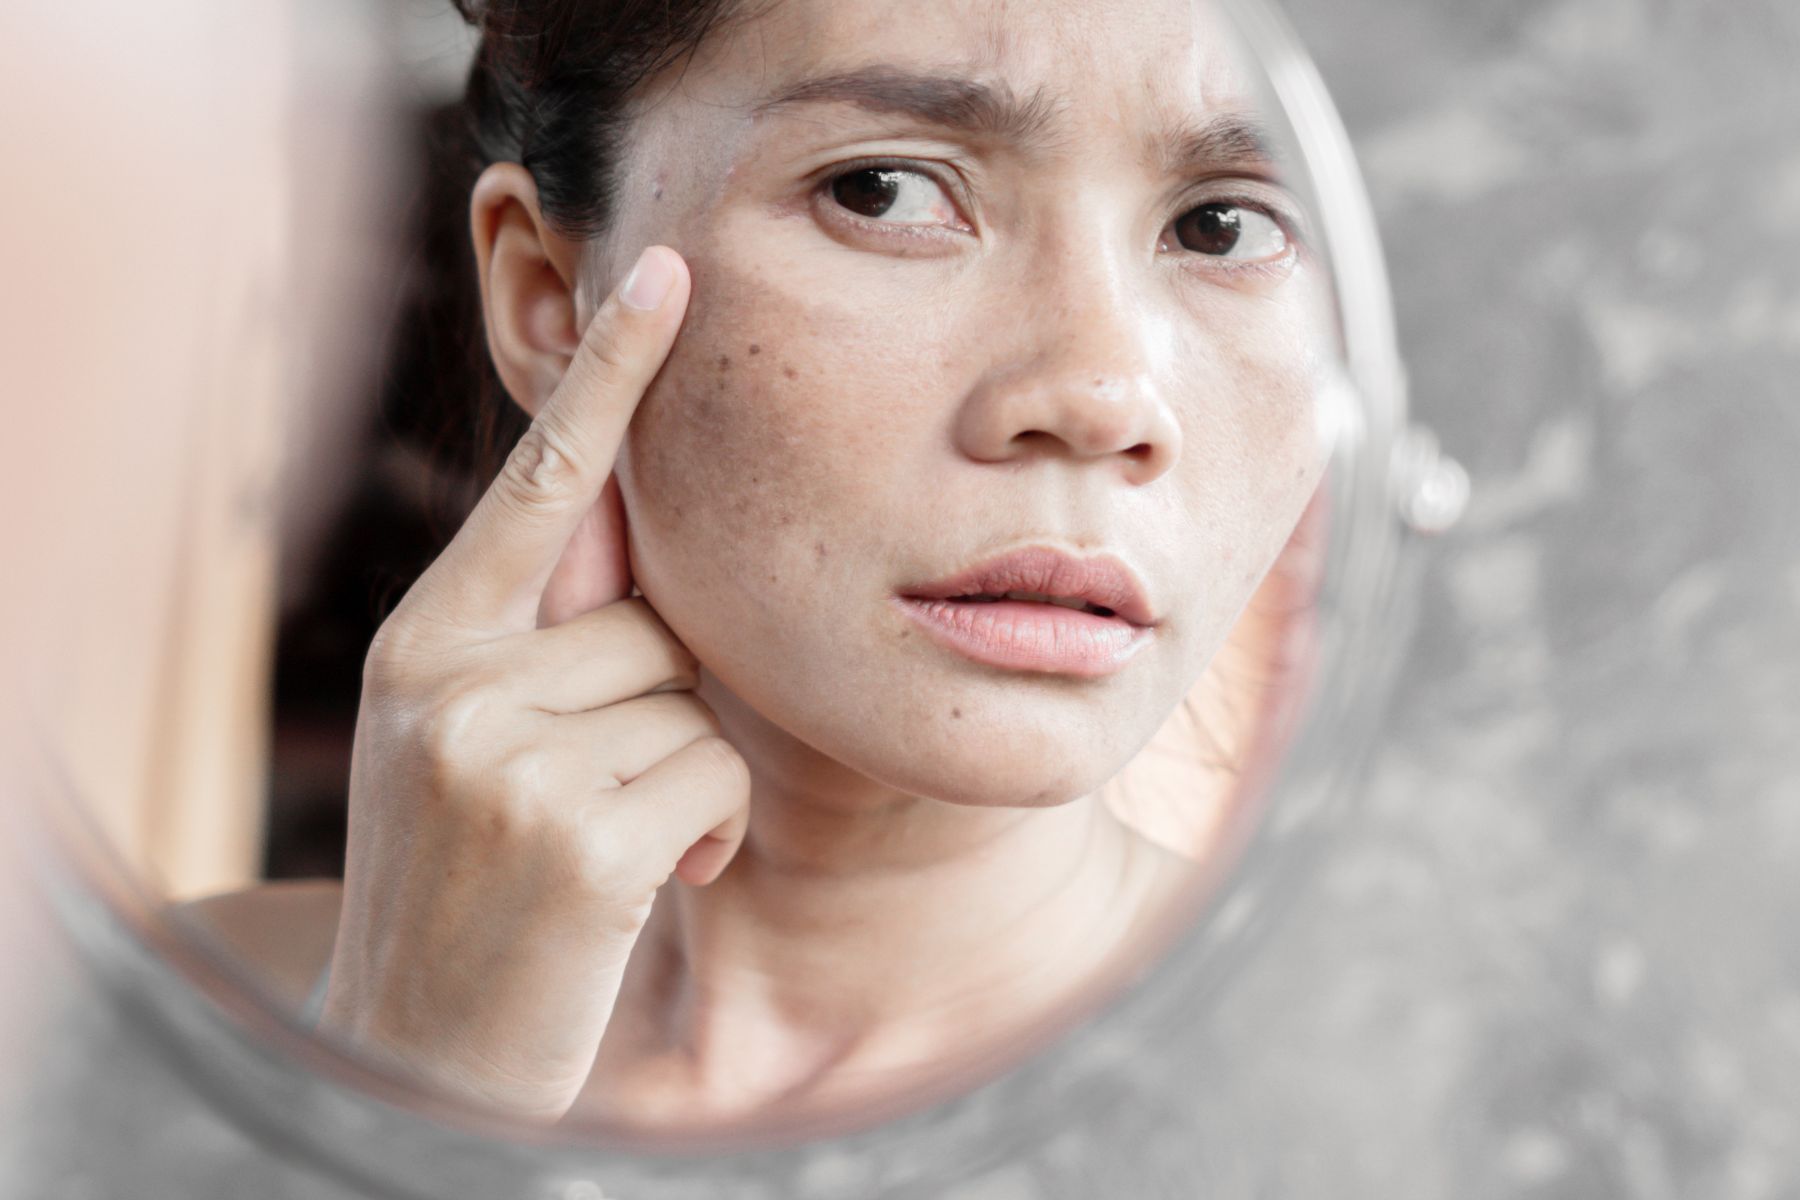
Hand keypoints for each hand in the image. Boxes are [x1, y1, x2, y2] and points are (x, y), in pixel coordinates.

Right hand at [318, 245, 750, 1123]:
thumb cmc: (469, 882)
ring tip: (601, 847)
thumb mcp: (462, 740)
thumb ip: (538, 638)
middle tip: (587, 796)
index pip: (536, 485)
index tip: (669, 272)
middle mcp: (449, 681)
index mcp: (425, 643)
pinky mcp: (579, 834)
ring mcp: (505, 758)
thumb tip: (631, 521)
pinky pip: (715, 774)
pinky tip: (638, 886)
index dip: (608, 374)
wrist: (416, 1046)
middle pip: (652, 620)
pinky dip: (706, 830)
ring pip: (695, 698)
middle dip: (656, 707)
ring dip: (682, 776)